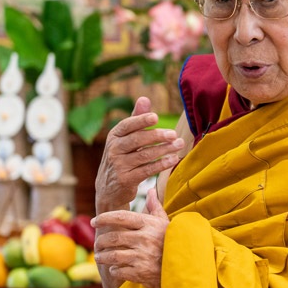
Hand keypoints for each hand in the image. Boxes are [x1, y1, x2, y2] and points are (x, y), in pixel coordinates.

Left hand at [93, 188, 168, 287]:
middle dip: (101, 241)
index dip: (104, 218)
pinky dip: (114, 269)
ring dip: (102, 257)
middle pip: (113, 237)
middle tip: (97, 244)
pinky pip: (119, 270)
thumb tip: (150, 190)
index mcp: (148, 224)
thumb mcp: (165, 222)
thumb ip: (155, 207)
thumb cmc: (172, 241)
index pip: (121, 217)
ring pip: (113, 255)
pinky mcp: (141, 272)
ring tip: (99, 257)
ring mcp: (142, 256)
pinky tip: (114, 268)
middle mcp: (144, 239)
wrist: (185, 266)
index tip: (93, 222)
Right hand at [95, 97, 183, 212]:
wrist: (108, 189)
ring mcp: (119, 165)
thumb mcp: (125, 138)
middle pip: (137, 140)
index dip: (141, 120)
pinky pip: (147, 170)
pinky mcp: (126, 180)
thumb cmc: (122, 157)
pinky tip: (173, 159)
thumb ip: (136, 119)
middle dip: (157, 136)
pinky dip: (161, 164)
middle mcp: (114, 149)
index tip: (156, 117)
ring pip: (144, 155)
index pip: (127, 125)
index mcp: (114, 136)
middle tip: (174, 134)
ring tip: (179, 145)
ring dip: (164, 150)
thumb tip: (144, 98)